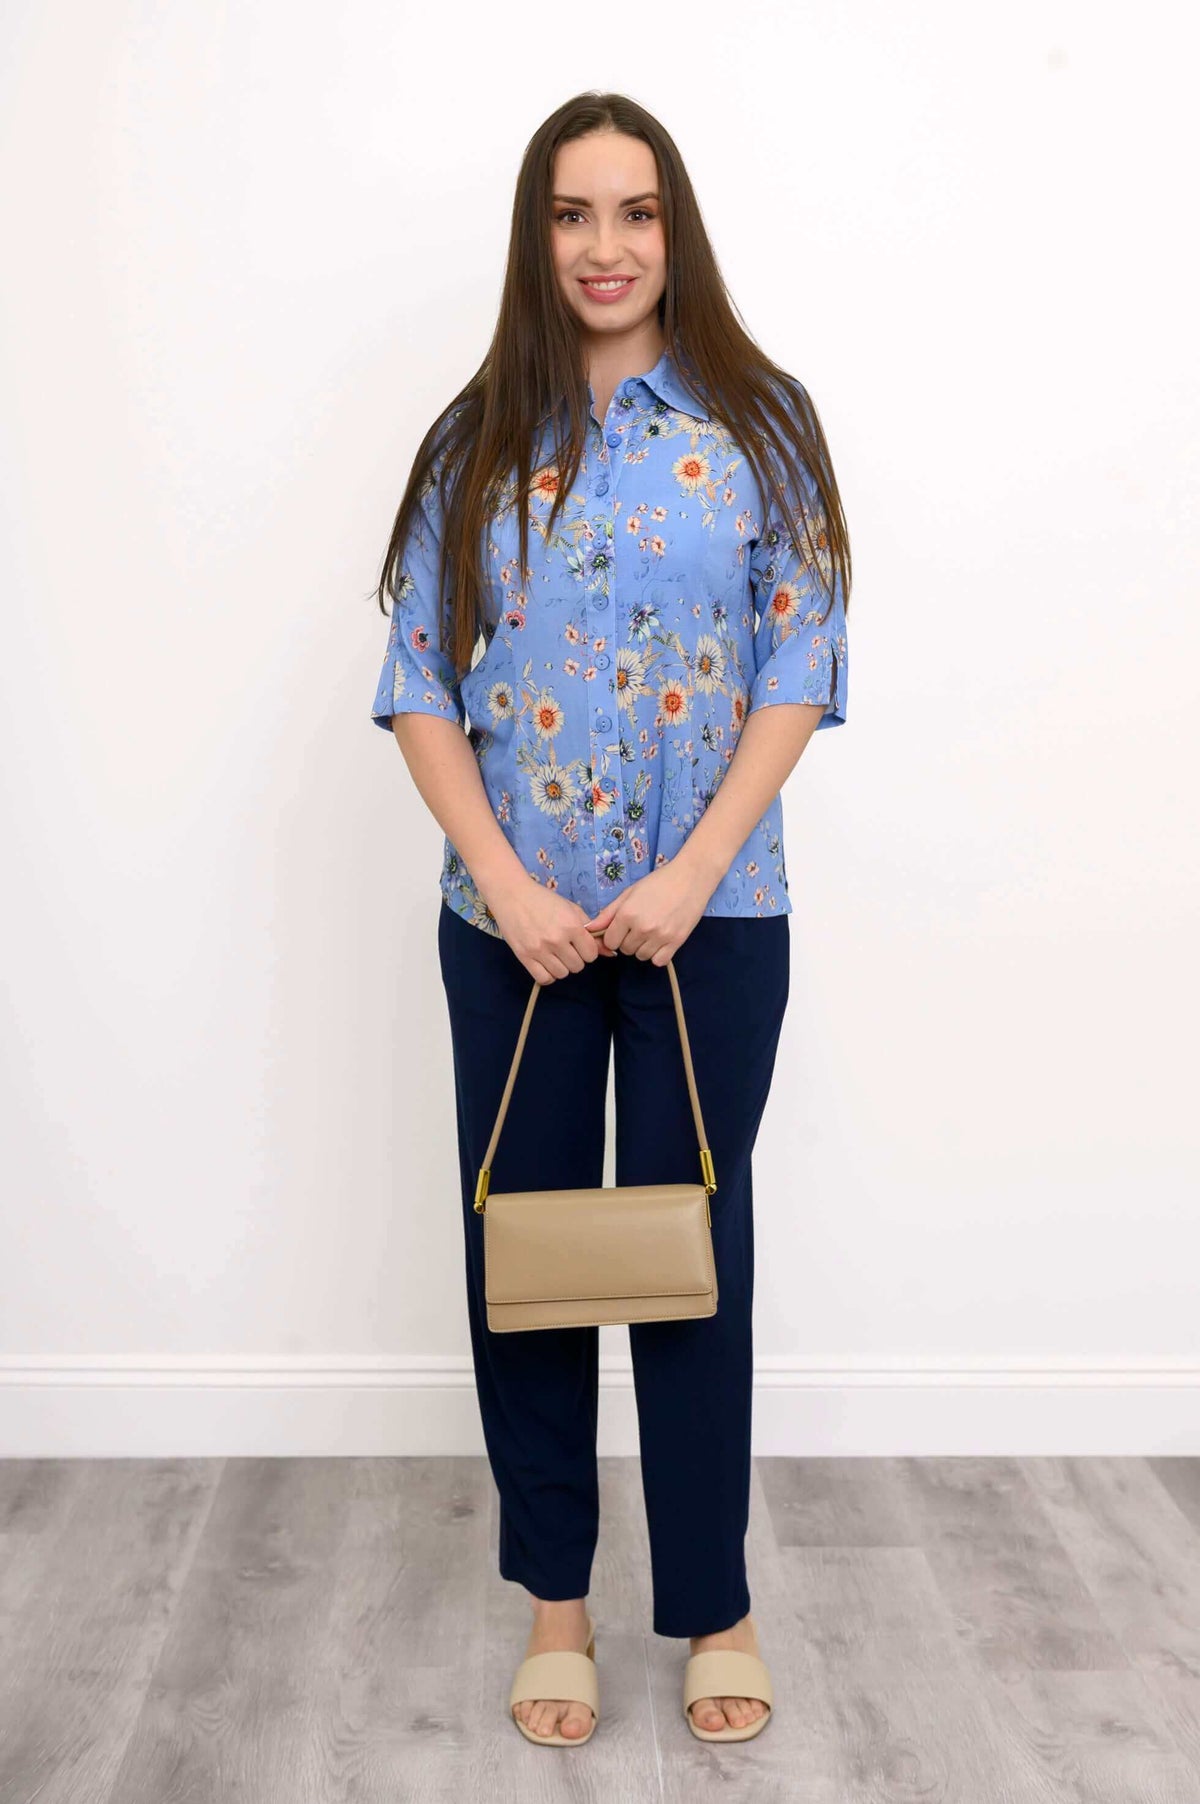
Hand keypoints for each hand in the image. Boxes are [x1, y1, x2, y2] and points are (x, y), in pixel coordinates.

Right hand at [486, 878, 617, 984]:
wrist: (512, 895)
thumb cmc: (543, 900)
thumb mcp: (571, 909)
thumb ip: (590, 930)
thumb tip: (609, 952)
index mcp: (571, 926)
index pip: (591, 954)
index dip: (587, 951)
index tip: (579, 945)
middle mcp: (557, 940)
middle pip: (578, 966)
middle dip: (575, 959)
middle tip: (566, 949)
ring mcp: (539, 950)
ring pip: (562, 974)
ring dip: (562, 967)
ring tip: (555, 955)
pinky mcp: (524, 957)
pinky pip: (544, 978)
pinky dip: (548, 974)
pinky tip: (546, 963)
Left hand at [583, 859, 713, 963]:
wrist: (690, 878)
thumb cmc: (658, 882)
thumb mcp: (629, 893)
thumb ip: (608, 913)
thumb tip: (589, 929)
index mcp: (627, 914)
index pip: (610, 941)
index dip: (614, 936)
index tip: (622, 928)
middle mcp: (642, 928)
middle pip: (625, 950)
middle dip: (628, 940)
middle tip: (640, 925)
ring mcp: (660, 936)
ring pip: (641, 956)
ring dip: (643, 947)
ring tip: (652, 931)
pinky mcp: (676, 942)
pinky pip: (658, 961)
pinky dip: (658, 954)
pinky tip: (661, 941)